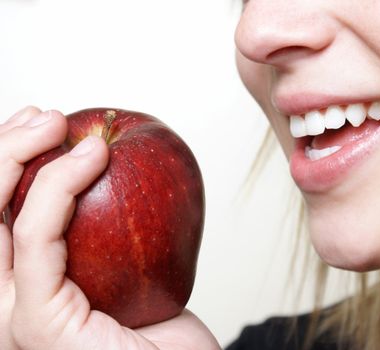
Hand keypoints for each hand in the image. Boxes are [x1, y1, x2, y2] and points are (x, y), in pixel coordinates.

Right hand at [0, 107, 219, 349]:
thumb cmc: (159, 334)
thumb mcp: (127, 272)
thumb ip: (104, 233)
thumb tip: (109, 170)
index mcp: (24, 286)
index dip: (8, 159)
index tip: (43, 122)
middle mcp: (8, 299)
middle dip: (4, 149)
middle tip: (47, 115)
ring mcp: (15, 315)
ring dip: (18, 156)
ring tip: (56, 122)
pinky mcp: (38, 324)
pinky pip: (37, 242)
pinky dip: (57, 190)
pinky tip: (90, 158)